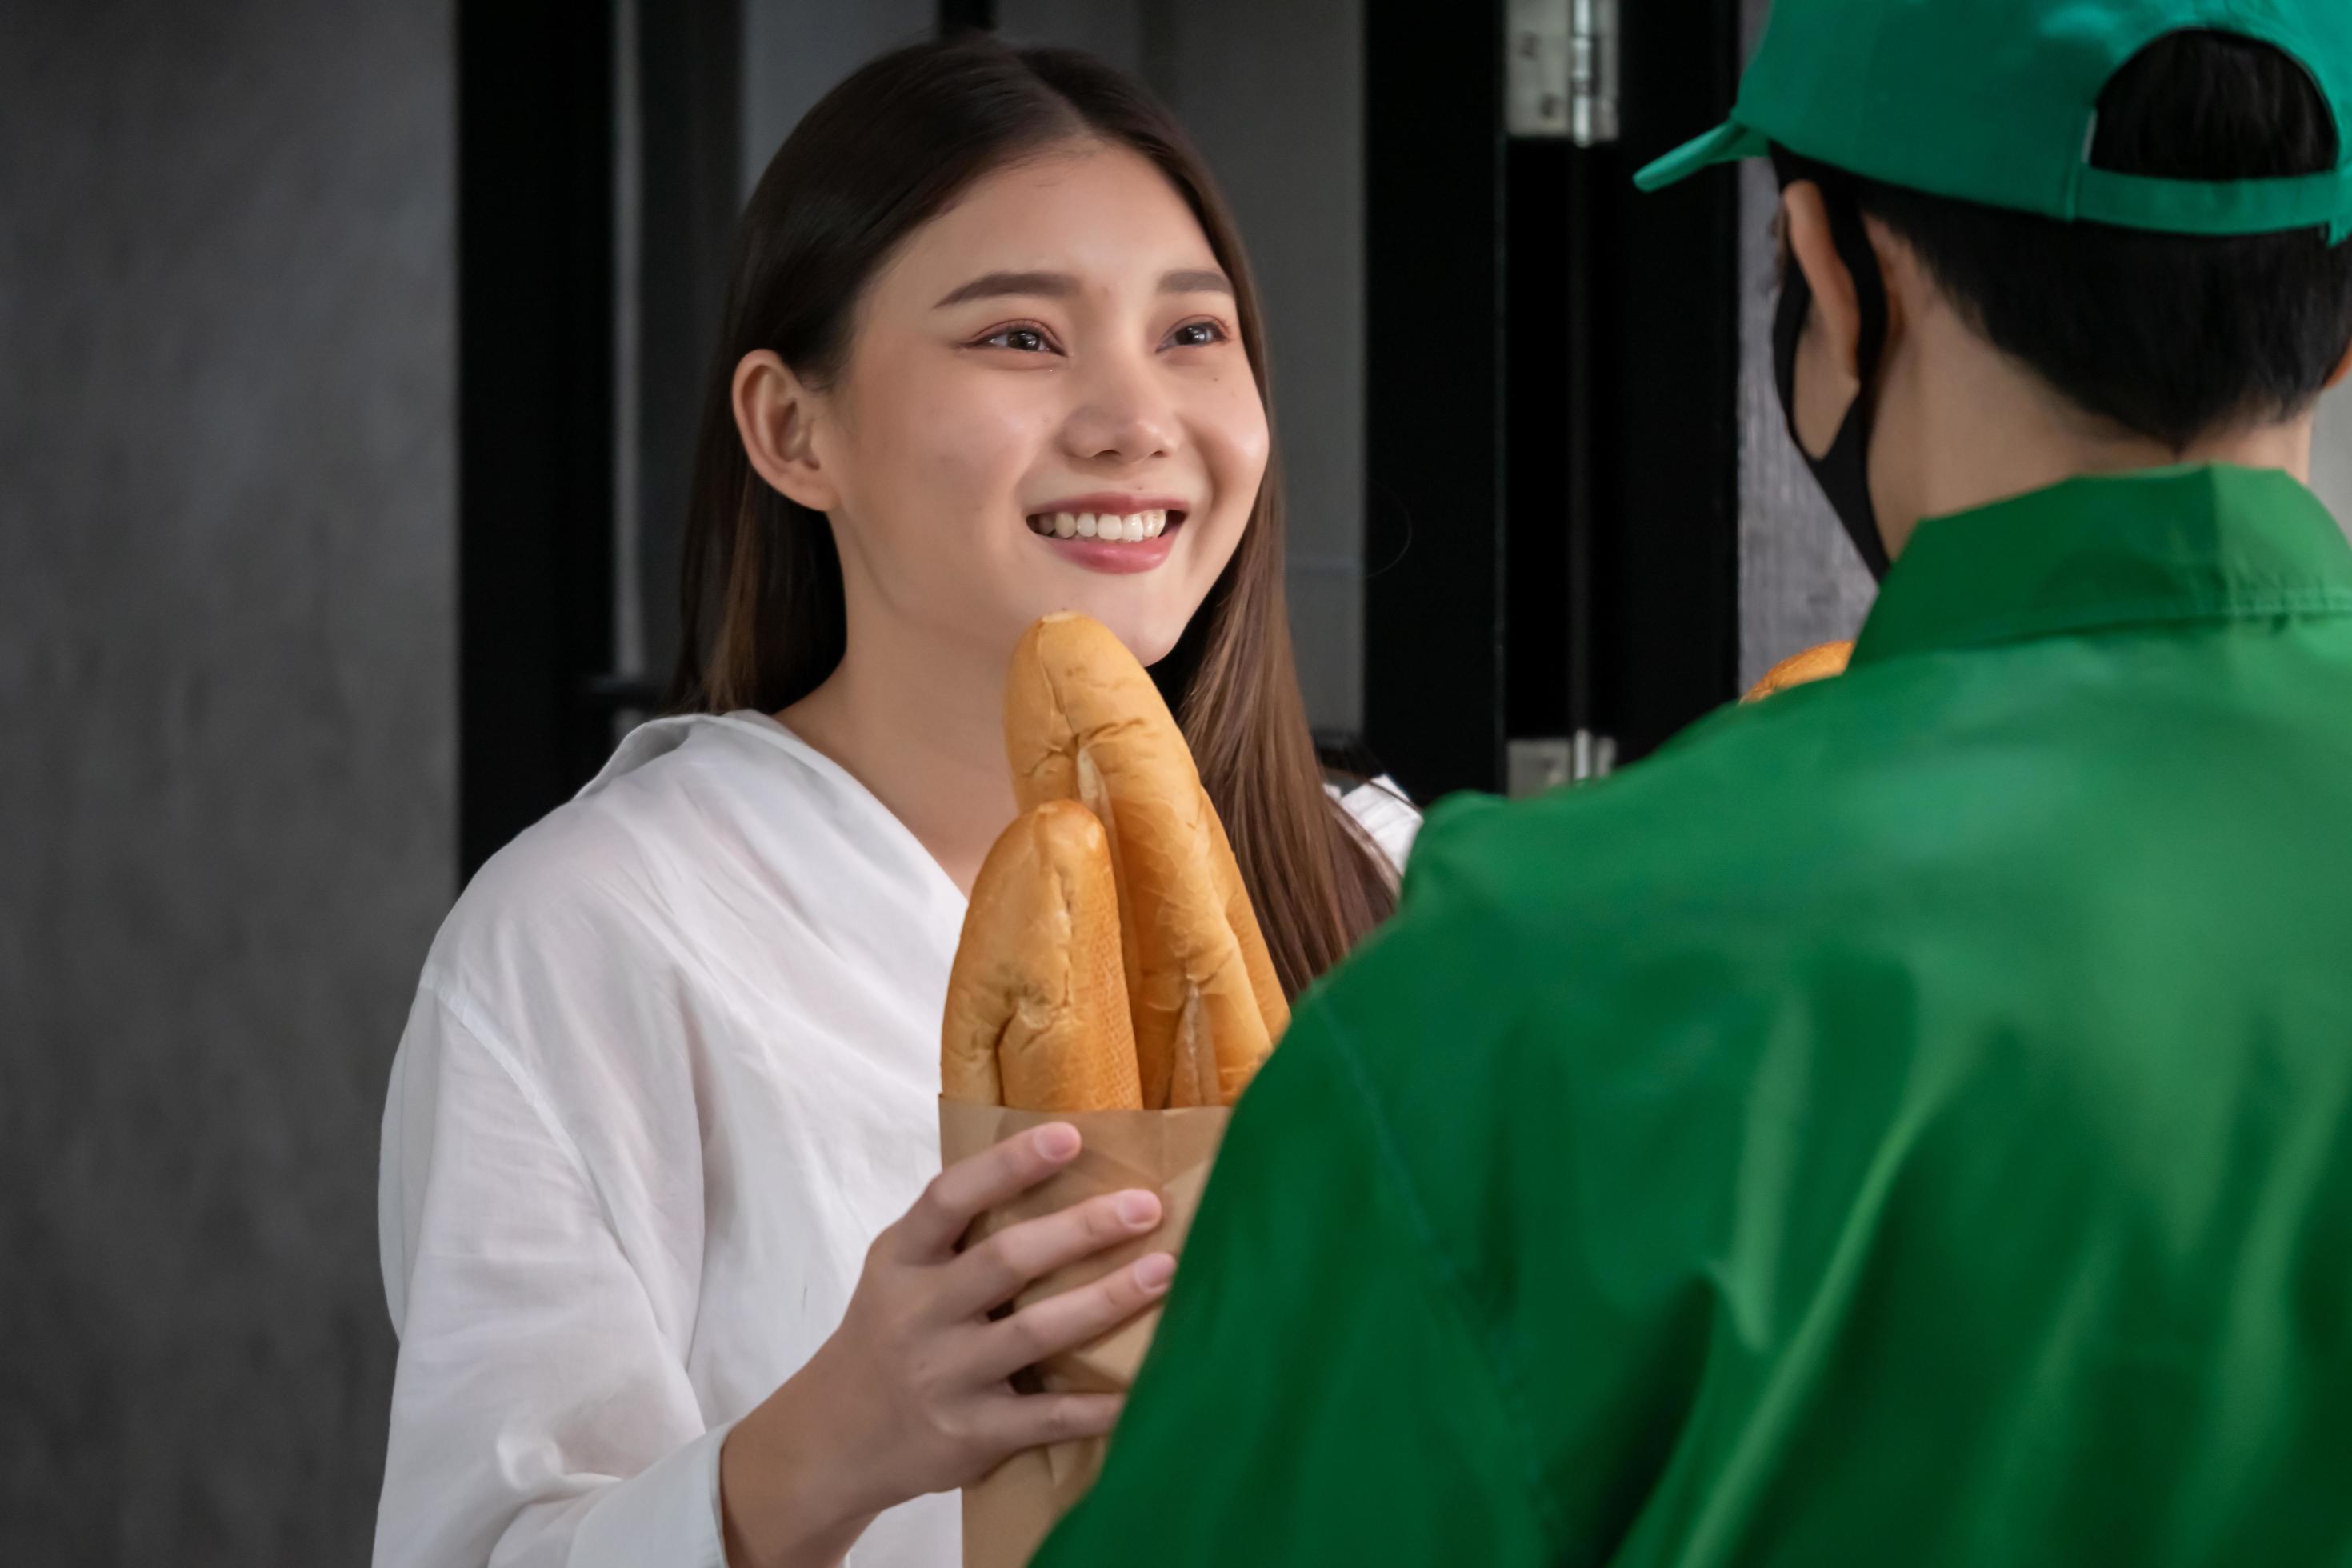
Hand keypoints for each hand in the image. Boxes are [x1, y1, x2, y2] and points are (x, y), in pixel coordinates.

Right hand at [720, 1122, 1173, 1567]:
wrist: (834, 1439)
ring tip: (1163, 1273)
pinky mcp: (968, 1434)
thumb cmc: (890, 1333)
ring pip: (1035, 1333)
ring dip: (1105, 1300)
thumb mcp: (897, 1272)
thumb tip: (1060, 1176)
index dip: (1008, 1164)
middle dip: (1081, 1230)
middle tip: (1146, 1206)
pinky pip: (1046, 1417)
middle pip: (1005, 1261)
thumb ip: (957, 1233)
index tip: (1070, 1137)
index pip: (949, 1198)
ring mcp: (943, 1377)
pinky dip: (1098, 1405)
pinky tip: (1144, 1386)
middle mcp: (918, 1314)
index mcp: (900, 1260)